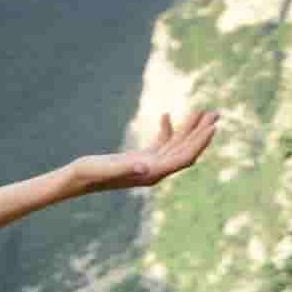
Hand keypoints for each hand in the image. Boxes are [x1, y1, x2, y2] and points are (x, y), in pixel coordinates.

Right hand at [71, 111, 220, 193]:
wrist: (76, 180)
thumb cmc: (88, 174)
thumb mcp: (106, 168)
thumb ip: (126, 167)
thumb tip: (146, 165)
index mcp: (152, 173)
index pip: (184, 157)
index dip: (199, 142)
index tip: (212, 126)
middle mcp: (155, 170)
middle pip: (185, 150)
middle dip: (201, 132)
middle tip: (216, 113)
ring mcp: (148, 165)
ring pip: (176, 145)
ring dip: (189, 129)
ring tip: (203, 111)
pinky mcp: (140, 159)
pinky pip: (161, 143)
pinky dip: (167, 130)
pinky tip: (166, 116)